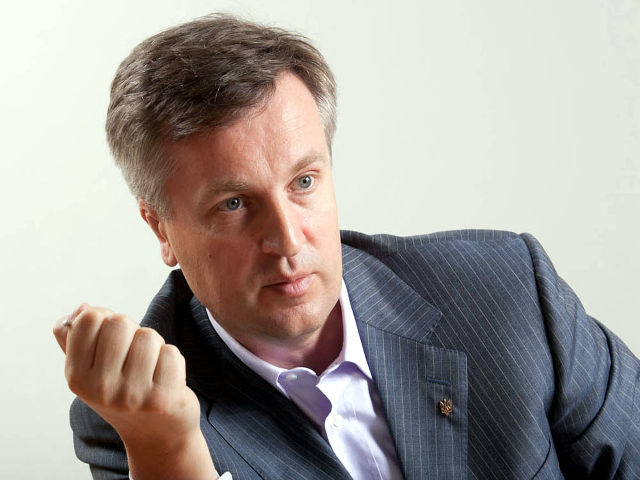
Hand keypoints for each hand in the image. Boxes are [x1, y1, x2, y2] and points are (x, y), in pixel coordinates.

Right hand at [54, 304, 217, 479]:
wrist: (157, 435)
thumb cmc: (124, 393)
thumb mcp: (93, 370)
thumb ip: (77, 339)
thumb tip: (82, 308)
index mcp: (75, 376)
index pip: (90, 317)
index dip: (107, 320)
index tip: (112, 342)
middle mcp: (99, 388)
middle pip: (120, 322)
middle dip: (133, 332)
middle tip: (134, 358)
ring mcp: (130, 396)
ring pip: (149, 335)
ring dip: (155, 346)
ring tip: (150, 370)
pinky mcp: (161, 399)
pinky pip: (172, 353)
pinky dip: (173, 361)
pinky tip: (166, 381)